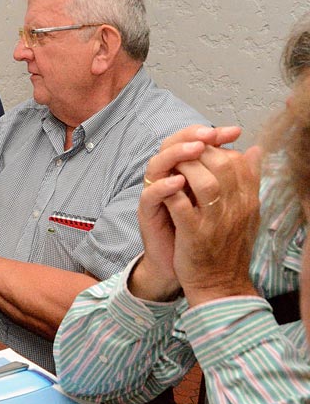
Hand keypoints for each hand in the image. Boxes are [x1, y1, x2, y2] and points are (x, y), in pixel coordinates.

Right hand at [132, 126, 242, 299]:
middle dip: (191, 136)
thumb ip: (235, 175)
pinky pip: (150, 194)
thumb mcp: (227, 200)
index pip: (194, 141)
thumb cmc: (209, 233)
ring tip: (196, 150)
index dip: (212, 133)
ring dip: (176, 154)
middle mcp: (168, 178)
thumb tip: (255, 150)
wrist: (197, 271)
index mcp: (186, 172)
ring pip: (157, 164)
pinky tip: (180, 182)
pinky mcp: (147, 212)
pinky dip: (163, 186)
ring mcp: (156, 194)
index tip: (234, 132)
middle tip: (209, 136)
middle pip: (171, 145)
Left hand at [163, 144, 261, 305]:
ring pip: (204, 182)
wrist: (218, 285)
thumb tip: (254, 150)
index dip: (217, 147)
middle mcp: (236, 209)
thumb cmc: (227, 246)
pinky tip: (164, 186)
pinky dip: (171, 191)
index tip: (199, 148)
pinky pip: (181, 205)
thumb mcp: (245, 212)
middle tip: (182, 152)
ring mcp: (215, 222)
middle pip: (223, 165)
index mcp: (248, 202)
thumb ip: (249, 181)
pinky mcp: (193, 234)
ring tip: (173, 166)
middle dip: (199, 151)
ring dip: (185, 167)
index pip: (239, 161)